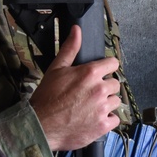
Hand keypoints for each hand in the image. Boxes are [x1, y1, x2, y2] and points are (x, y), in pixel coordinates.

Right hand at [28, 25, 121, 151]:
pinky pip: (115, 119)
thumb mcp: (56, 69)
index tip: (101, 73)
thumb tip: (77, 30)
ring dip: (107, 103)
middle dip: (105, 87)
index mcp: (90, 73)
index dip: (106, 68)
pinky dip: (107, 119)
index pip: (113, 64)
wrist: (41, 126)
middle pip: (115, 83)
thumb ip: (70, 48)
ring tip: (91, 106)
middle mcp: (99, 89)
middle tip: (90, 93)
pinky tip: (94, 118)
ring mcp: (103, 109)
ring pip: (116, 101)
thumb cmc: (47, 97)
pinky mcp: (103, 125)